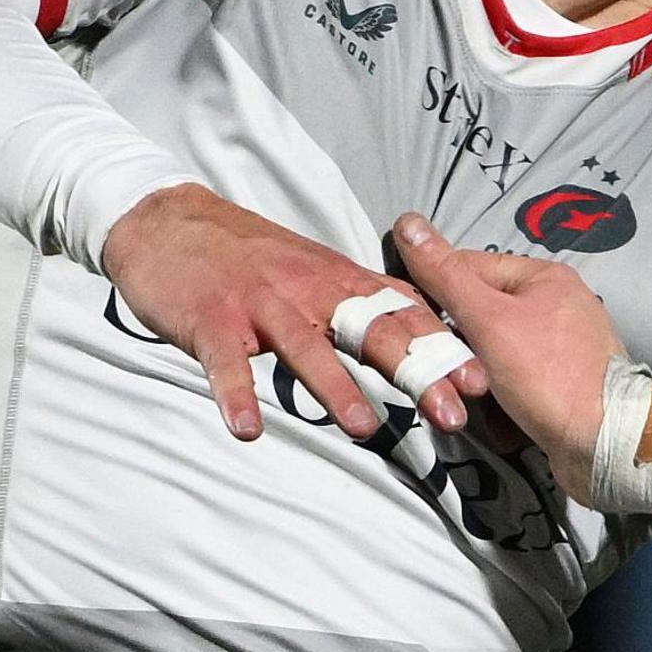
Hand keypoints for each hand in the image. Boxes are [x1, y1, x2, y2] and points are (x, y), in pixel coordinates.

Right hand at [104, 184, 481, 440]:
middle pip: (374, 332)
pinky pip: (226, 363)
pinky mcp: (211, 320)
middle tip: (453, 415)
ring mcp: (260, 305)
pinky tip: (248, 429)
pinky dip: (236, 395)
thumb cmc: (251, 257)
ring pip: (306, 347)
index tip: (483, 382)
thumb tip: (422, 335)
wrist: (169, 222)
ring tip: (364, 427)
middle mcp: (310, 291)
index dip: (447, 348)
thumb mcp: (317, 270)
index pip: (407, 314)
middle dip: (418, 373)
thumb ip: (364, 301)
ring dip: (336, 387)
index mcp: (341, 281)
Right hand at [390, 214, 621, 464]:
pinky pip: (510, 378)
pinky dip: (496, 394)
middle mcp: (555, 304)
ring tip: (467, 393)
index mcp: (543, 276)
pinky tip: (492, 412)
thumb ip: (446, 276)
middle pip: (478, 312)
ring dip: (471, 373)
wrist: (602, 444)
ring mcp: (558, 344)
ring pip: (490, 349)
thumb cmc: (549, 376)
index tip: (406, 321)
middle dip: (455, 342)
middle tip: (441, 367)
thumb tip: (408, 222)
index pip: (468, 267)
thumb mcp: (488, 320)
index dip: (432, 292)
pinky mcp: (557, 380)